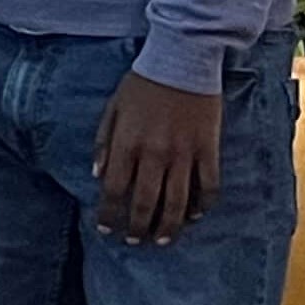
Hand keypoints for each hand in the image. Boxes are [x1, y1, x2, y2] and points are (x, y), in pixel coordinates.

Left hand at [93, 69, 223, 243]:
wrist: (182, 62)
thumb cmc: (142, 84)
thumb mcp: (112, 110)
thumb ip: (103, 143)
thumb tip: (96, 175)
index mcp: (127, 144)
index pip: (115, 189)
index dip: (109, 213)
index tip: (105, 228)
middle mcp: (155, 153)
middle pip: (145, 202)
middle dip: (137, 227)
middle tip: (133, 242)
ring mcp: (184, 153)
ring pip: (178, 201)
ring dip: (168, 225)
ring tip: (160, 240)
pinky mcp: (208, 149)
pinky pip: (208, 185)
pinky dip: (203, 205)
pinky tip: (196, 217)